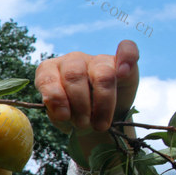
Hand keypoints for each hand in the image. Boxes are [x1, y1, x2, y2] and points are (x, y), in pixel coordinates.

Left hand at [34, 40, 138, 166]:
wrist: (97, 122)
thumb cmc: (73, 116)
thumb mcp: (60, 118)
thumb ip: (56, 112)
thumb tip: (62, 112)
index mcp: (49, 71)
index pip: (48, 78)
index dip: (56, 98)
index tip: (64, 116)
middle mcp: (72, 61)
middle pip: (74, 76)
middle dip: (79, 105)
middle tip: (83, 124)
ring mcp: (96, 59)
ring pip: (102, 75)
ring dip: (102, 104)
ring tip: (100, 125)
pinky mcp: (119, 62)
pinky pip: (128, 49)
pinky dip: (127, 58)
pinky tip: (123, 73)